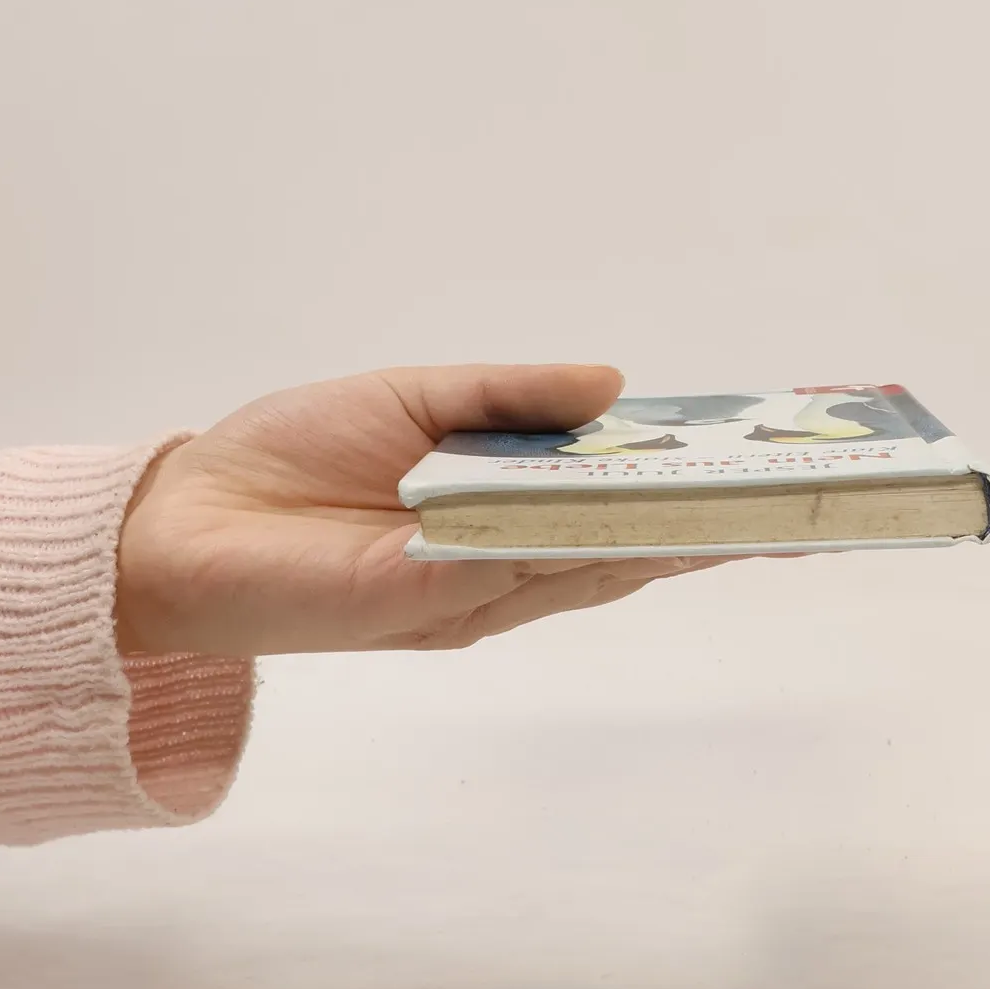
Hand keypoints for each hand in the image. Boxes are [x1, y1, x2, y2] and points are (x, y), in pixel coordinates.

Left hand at [115, 364, 729, 655]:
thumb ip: (512, 395)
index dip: (691, 482)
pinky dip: (594, 552)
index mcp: (503, 508)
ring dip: (681, 542)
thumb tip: (614, 384)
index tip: (764, 458)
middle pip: (631, 543)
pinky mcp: (429, 604)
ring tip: (760, 517)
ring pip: (599, 565)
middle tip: (803, 504)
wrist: (187, 519)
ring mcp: (474, 590)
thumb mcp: (422, 397)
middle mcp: (504, 560)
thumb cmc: (295, 451)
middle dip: (717, 525)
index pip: (617, 498)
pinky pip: (526, 573)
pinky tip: (659, 531)